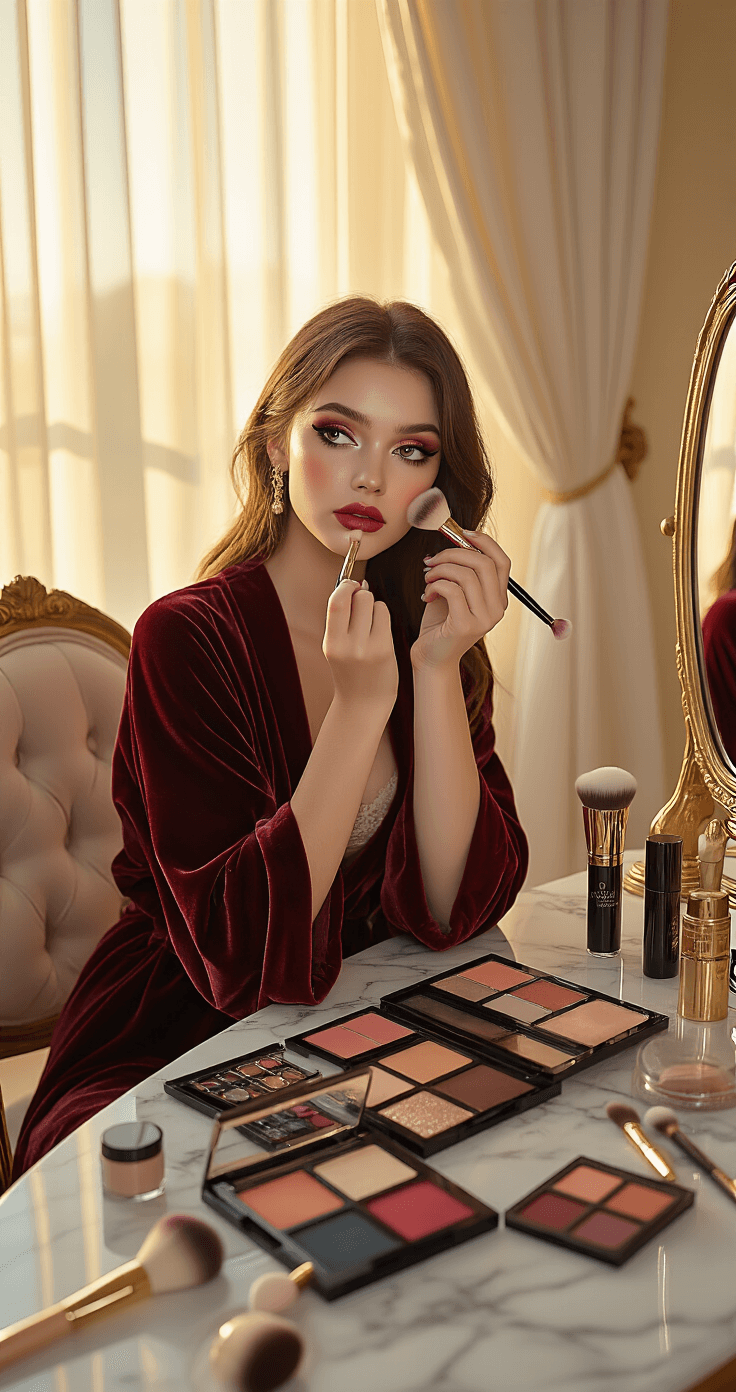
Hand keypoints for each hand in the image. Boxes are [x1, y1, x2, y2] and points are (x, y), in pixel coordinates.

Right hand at [323, 580, 398, 715]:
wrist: (363, 703)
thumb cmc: (350, 670)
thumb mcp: (336, 646)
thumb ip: (341, 618)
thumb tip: (355, 583)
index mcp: (331, 643)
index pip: (336, 602)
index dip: (344, 586)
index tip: (349, 586)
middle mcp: (348, 646)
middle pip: (359, 598)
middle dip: (361, 594)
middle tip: (361, 605)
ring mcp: (368, 648)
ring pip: (375, 604)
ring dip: (374, 606)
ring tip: (370, 623)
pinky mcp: (385, 649)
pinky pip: (386, 616)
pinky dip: (383, 616)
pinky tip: (379, 630)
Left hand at [410, 531, 510, 671]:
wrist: (431, 658)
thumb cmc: (440, 624)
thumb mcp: (453, 592)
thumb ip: (459, 571)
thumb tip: (453, 541)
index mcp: (498, 599)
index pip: (502, 561)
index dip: (484, 542)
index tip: (462, 534)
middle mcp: (497, 609)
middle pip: (483, 563)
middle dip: (454, 553)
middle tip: (433, 559)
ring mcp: (484, 619)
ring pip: (466, 575)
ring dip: (441, 570)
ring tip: (428, 578)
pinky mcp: (465, 626)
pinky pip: (452, 590)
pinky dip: (435, 584)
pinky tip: (427, 593)